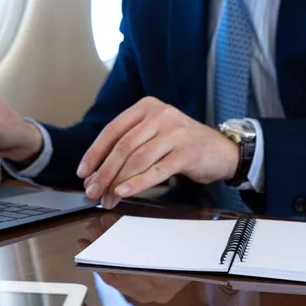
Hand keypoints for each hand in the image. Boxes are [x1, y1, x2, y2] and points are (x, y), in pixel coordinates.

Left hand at [77, 97, 239, 208]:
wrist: (221, 151)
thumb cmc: (182, 146)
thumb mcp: (154, 136)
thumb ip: (129, 146)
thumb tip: (96, 173)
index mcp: (147, 107)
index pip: (113, 131)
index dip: (95, 153)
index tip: (83, 172)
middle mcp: (160, 115)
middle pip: (123, 147)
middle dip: (103, 172)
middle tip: (92, 191)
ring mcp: (175, 132)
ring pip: (137, 159)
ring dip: (117, 182)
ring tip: (107, 198)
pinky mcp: (187, 152)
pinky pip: (156, 170)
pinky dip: (137, 183)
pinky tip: (124, 192)